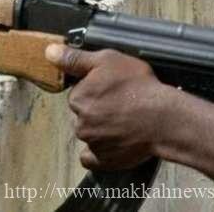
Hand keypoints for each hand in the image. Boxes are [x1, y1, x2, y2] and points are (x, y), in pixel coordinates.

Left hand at [45, 44, 174, 170]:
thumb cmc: (139, 87)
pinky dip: (100, 151)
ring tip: (128, 120)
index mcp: (78, 98)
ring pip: (90, 133)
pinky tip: (115, 141)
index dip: (97, 88)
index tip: (114, 87)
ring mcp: (92, 143)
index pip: (79, 92)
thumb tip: (50, 52)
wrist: (163, 118)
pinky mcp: (104, 160)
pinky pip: (93, 157)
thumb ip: (76, 58)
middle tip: (123, 102)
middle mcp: (80, 122)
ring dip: (102, 128)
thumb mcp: (109, 60)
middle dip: (99, 108)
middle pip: (84, 113)